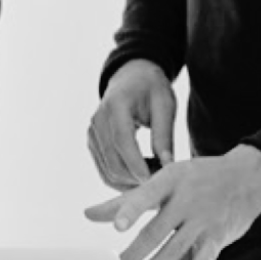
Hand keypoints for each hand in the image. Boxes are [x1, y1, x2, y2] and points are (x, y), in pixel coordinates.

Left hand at [83, 144, 260, 259]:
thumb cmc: (195, 178)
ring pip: (175, 249)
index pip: (146, 196)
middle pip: (156, 231)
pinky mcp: (218, 237)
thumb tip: (87, 214)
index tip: (117, 227)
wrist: (248, 177)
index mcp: (169, 180)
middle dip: (133, 254)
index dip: (131, 211)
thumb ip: (125, 200)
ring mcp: (203, 220)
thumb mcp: (163, 181)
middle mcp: (187, 199)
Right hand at [88, 59, 180, 190]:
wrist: (131, 77)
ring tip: (155, 176)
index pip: (122, 141)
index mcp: (116, 104)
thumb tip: (168, 165)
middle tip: (163, 180)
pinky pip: (105, 170)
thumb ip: (164, 135)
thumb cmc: (151, 89)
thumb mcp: (165, 105)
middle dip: (137, 178)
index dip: (137, 164)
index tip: (155, 181)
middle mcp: (97, 119)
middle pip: (113, 161)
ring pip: (108, 171)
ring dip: (131, 181)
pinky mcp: (92, 143)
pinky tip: (143, 173)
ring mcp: (92, 133)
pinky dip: (124, 179)